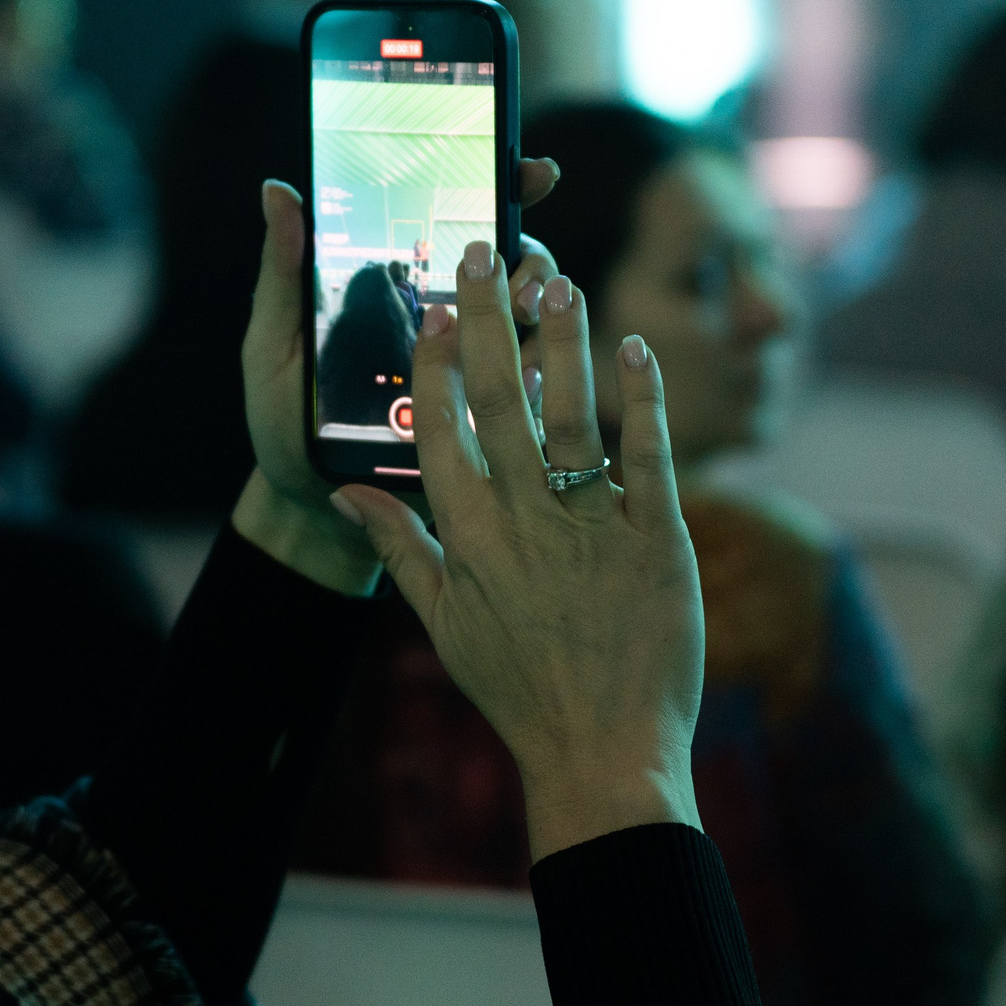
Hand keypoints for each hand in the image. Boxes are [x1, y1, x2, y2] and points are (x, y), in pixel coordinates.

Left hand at [235, 159, 562, 593]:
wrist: (306, 504)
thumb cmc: (285, 418)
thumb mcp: (274, 344)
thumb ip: (283, 272)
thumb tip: (278, 190)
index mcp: (397, 285)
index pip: (457, 219)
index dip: (503, 186)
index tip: (531, 171)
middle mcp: (443, 316)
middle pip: (509, 262)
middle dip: (529, 251)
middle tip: (514, 260)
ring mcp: (471, 365)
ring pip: (532, 317)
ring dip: (540, 302)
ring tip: (526, 309)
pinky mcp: (485, 416)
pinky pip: (533, 386)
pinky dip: (544, 369)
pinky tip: (539, 366)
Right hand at [330, 248, 704, 860]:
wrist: (603, 752)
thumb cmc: (518, 691)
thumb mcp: (442, 622)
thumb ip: (400, 548)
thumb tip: (346, 495)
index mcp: (469, 537)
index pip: (440, 429)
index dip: (433, 362)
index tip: (428, 306)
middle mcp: (525, 520)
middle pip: (500, 400)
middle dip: (487, 319)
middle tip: (481, 252)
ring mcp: (593, 525)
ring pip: (573, 411)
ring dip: (563, 339)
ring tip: (558, 276)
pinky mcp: (658, 538)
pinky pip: (650, 454)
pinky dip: (643, 398)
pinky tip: (637, 346)